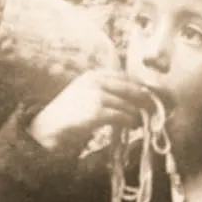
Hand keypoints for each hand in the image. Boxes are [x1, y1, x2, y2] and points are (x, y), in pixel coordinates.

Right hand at [29, 71, 155, 154]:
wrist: (48, 126)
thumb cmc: (68, 113)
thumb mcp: (84, 93)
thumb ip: (104, 90)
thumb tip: (132, 95)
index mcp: (93, 75)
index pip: (125, 76)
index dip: (139, 86)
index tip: (149, 95)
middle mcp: (95, 82)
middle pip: (131, 88)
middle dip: (144, 99)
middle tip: (152, 108)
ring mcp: (96, 96)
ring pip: (128, 104)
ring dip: (136, 113)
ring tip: (139, 120)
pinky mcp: (96, 112)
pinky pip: (122, 116)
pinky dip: (129, 121)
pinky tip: (130, 125)